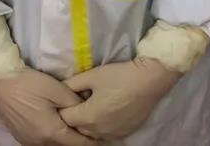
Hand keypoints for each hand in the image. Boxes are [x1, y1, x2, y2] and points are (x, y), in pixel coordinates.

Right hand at [0, 69, 95, 145]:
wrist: (1, 81)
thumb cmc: (30, 84)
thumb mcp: (57, 89)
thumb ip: (75, 102)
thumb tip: (86, 108)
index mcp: (51, 132)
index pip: (77, 143)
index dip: (91, 141)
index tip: (102, 137)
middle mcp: (39, 142)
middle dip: (78, 140)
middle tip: (90, 131)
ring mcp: (28, 140)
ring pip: (52, 145)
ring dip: (64, 139)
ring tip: (74, 129)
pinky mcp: (20, 135)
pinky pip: (41, 141)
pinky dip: (51, 137)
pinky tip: (56, 127)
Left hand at [60, 57, 180, 139]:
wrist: (150, 80)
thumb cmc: (120, 76)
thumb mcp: (93, 75)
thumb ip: (72, 83)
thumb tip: (60, 89)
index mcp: (88, 116)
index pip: (65, 118)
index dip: (63, 107)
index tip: (67, 98)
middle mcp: (98, 130)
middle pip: (76, 129)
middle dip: (74, 117)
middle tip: (79, 101)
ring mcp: (112, 134)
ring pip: (91, 133)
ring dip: (88, 123)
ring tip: (93, 107)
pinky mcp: (123, 133)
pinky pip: (105, 134)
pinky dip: (102, 126)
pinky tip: (107, 113)